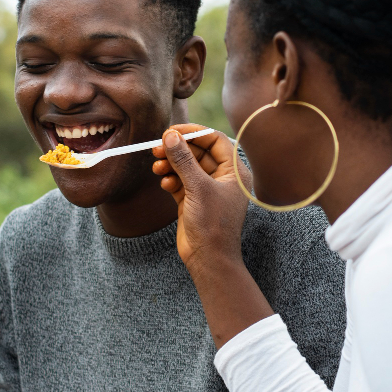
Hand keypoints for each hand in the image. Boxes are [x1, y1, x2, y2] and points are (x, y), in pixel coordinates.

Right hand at [151, 124, 249, 270]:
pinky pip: (180, 181)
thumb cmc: (212, 225)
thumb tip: (170, 135)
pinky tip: (164, 183)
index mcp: (235, 171)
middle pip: (198, 152)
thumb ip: (183, 160)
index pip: (214, 140)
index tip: (171, 131)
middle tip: (156, 147)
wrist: (208, 260)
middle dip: (177, 149)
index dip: (193, 133)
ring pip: (186, 167)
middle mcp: (223, 177)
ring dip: (171, 164)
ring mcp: (207, 189)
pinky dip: (171, 179)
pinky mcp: (193, 200)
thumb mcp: (198, 188)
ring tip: (157, 167)